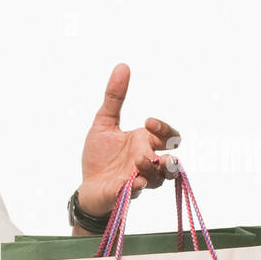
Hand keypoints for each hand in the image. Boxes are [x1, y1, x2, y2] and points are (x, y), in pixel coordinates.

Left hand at [78, 63, 178, 214]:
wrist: (87, 186)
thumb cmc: (99, 157)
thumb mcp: (104, 123)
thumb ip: (114, 98)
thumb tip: (122, 66)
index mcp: (146, 144)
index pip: (170, 136)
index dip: (165, 128)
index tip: (148, 121)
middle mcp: (149, 163)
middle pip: (173, 160)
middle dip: (166, 153)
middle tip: (149, 148)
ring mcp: (140, 179)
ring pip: (161, 178)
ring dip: (154, 170)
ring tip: (139, 161)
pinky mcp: (126, 194)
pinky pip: (139, 192)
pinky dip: (139, 186)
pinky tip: (133, 181)